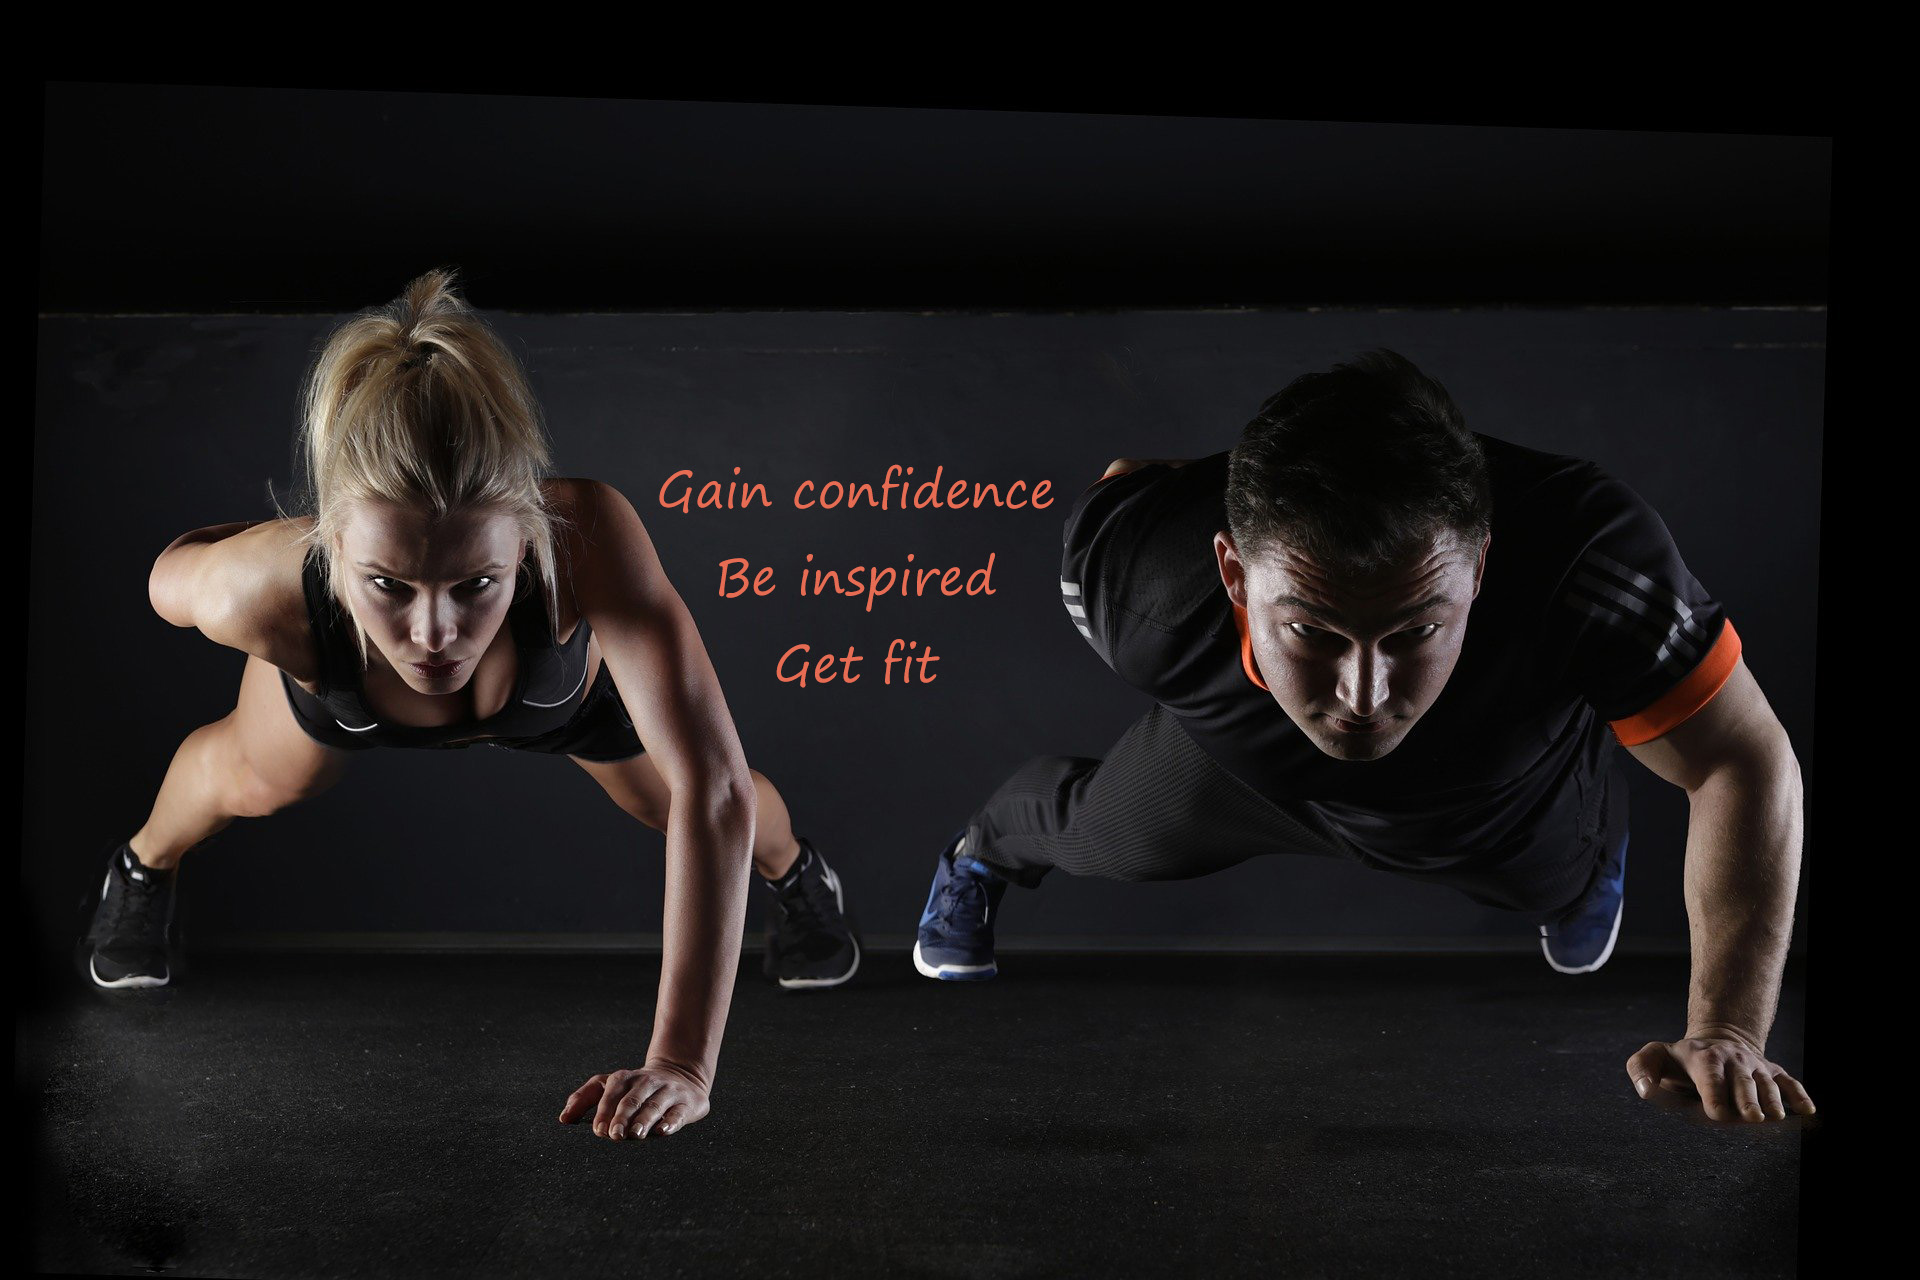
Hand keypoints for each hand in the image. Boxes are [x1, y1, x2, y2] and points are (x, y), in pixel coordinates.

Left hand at [558, 1061, 710, 1140]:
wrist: (682, 1074)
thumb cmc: (636, 1088)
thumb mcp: (610, 1086)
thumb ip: (584, 1098)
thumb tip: (564, 1119)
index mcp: (625, 1078)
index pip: (612, 1094)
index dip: (604, 1112)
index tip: (598, 1131)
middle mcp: (647, 1082)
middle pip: (633, 1099)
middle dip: (622, 1117)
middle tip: (614, 1136)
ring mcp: (668, 1091)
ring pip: (655, 1105)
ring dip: (645, 1119)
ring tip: (636, 1134)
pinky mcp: (687, 1103)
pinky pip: (678, 1112)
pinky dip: (671, 1121)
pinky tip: (663, 1131)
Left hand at [1626, 1033, 1813, 1121]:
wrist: (1716, 1042)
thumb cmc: (1681, 1060)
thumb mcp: (1655, 1057)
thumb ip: (1641, 1068)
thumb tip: (1644, 1090)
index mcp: (1704, 1058)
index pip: (1709, 1075)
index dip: (1714, 1092)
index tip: (1716, 1113)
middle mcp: (1733, 1060)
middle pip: (1742, 1080)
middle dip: (1747, 1098)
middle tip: (1753, 1118)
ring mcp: (1755, 1066)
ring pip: (1767, 1082)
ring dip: (1773, 1099)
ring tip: (1775, 1117)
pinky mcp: (1774, 1072)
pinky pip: (1789, 1082)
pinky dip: (1799, 1095)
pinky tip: (1807, 1111)